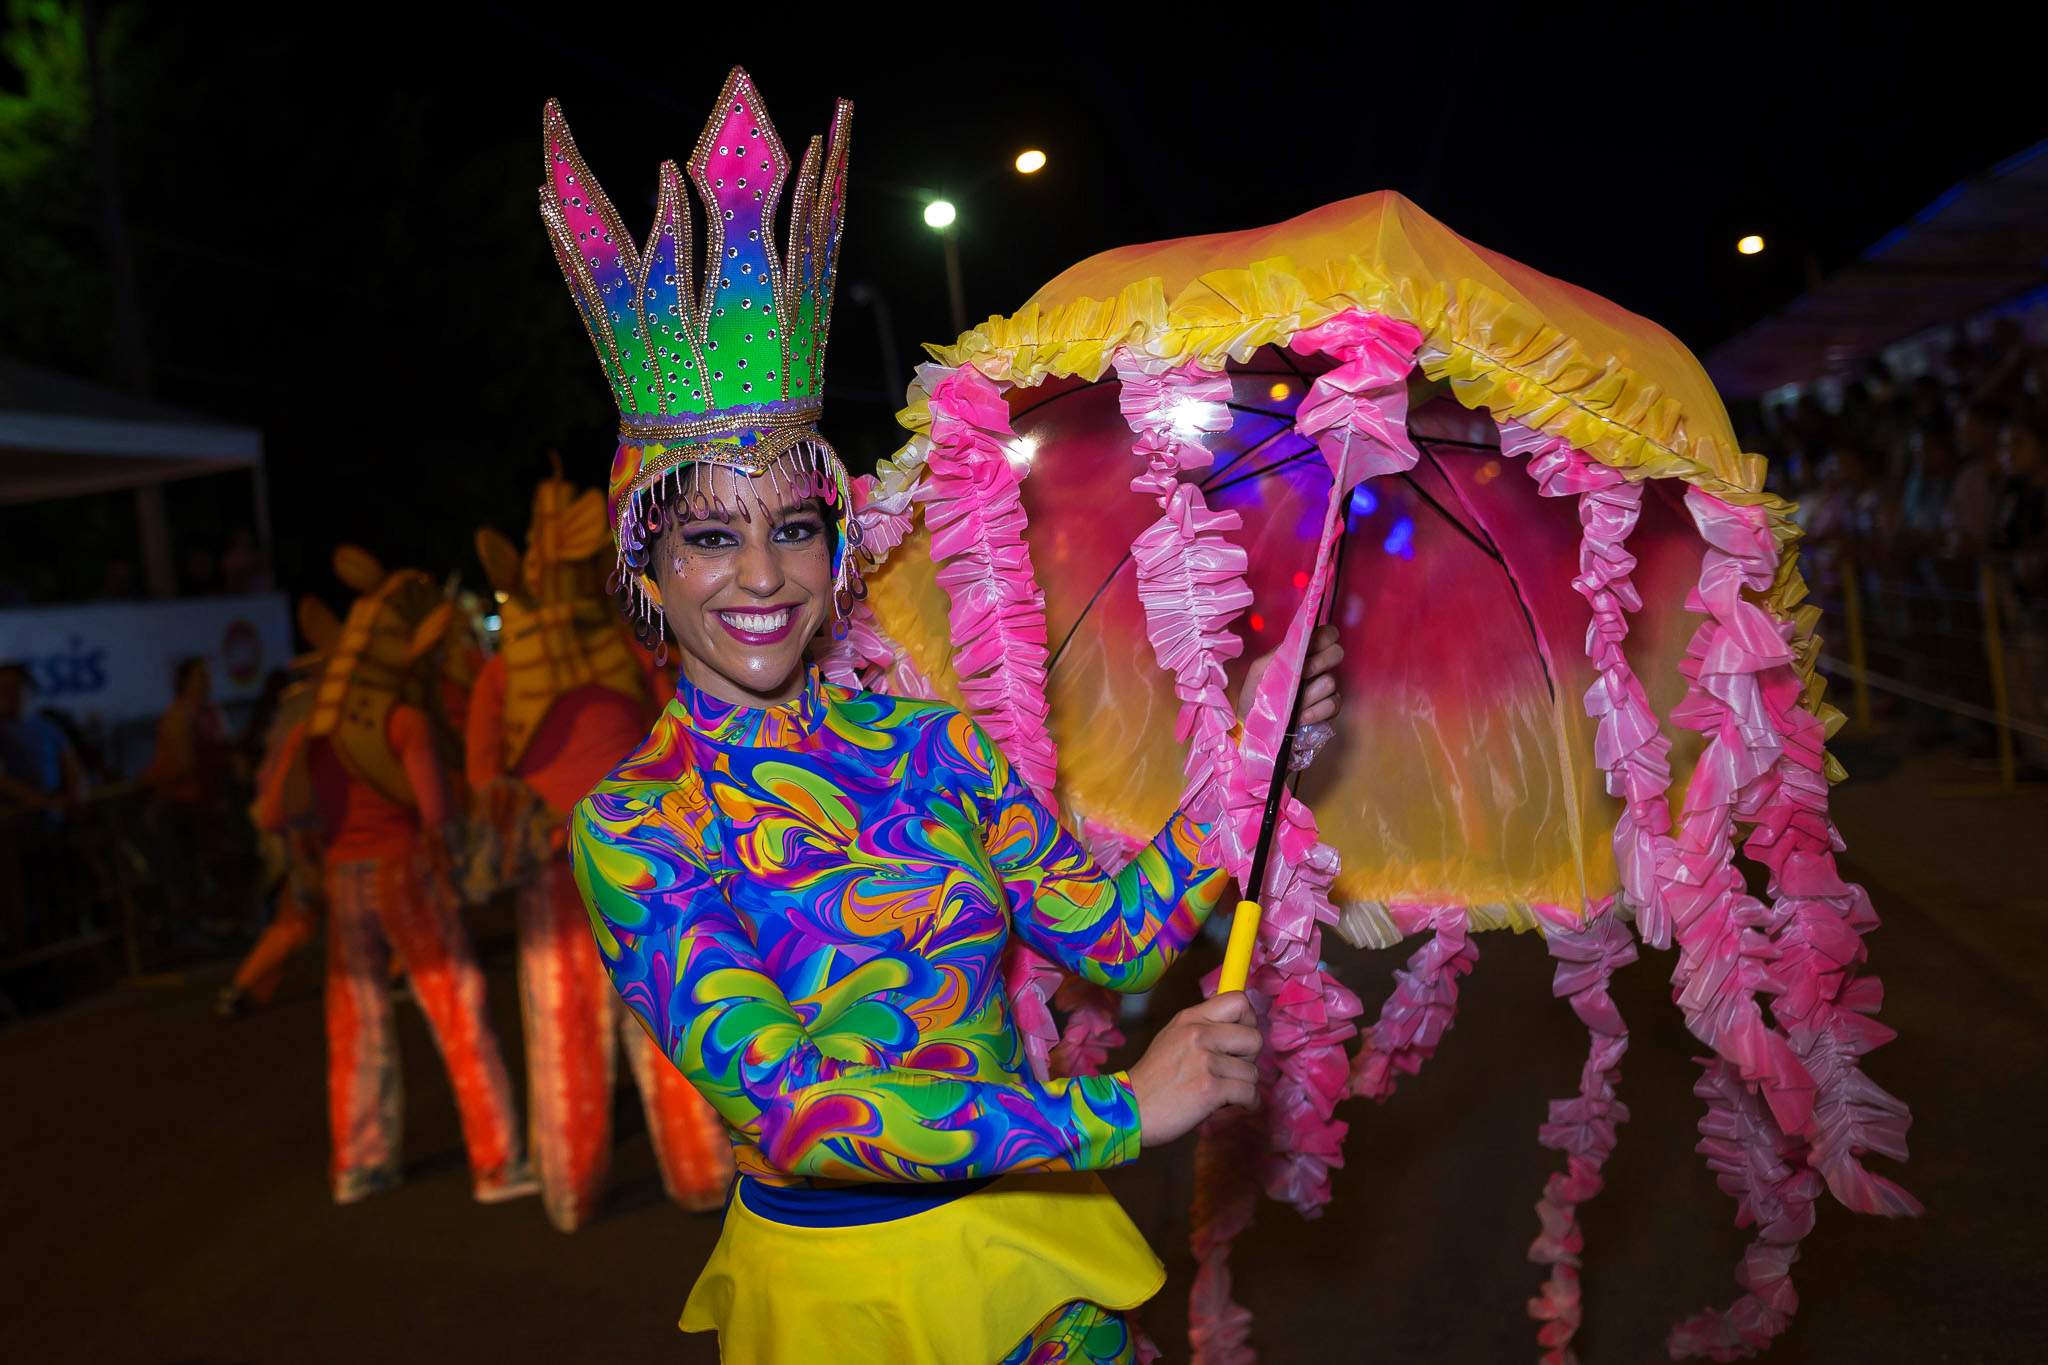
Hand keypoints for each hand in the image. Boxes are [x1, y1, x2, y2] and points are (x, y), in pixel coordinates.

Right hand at [1126, 991, 1262, 1146]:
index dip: (1249, 1021)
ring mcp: (1205, 1061)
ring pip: (1253, 1071)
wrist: (1130, 1109)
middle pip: (1254, 1037)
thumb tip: (1238, 1023)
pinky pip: (1249, 1093)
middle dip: (1249, 1058)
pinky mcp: (1210, 1089)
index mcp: (1190, 1018)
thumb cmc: (1154, 1078)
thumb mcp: (1172, 1037)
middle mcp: (1198, 1034)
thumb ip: (1201, 1026)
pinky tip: (1237, 1105)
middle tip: (1233, 1069)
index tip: (1241, 1039)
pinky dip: (1248, 1103)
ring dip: (1244, 1086)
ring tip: (1225, 1091)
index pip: (1239, 1001)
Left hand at [1237, 624, 1343, 726]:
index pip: (1326, 634)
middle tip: (1302, 674)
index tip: (1309, 650)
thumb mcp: (1260, 669)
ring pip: (1331, 681)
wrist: (1253, 724)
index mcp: (1302, 652)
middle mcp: (1318, 666)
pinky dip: (1315, 712)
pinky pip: (1333, 705)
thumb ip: (1278, 653)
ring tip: (1293, 705)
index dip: (1324, 637)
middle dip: (1319, 663)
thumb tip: (1299, 648)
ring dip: (1309, 695)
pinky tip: (1300, 718)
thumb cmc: (1255, 693)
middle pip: (1337, 652)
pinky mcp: (1329, 708)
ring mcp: (1325, 687)